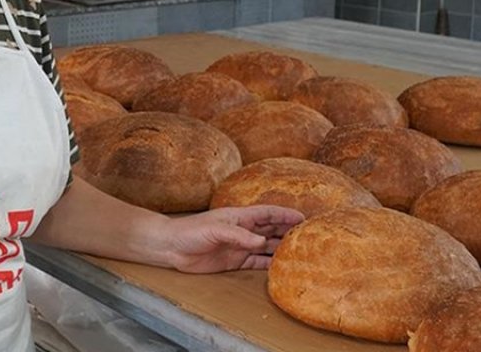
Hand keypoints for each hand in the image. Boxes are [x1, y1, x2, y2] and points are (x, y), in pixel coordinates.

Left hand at [161, 205, 304, 273]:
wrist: (171, 248)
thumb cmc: (190, 231)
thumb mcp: (215, 230)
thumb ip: (238, 235)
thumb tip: (261, 242)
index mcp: (239, 217)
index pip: (268, 213)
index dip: (285, 214)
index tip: (303, 217)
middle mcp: (243, 231)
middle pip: (271, 230)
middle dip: (289, 231)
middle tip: (309, 236)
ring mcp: (240, 246)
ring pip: (267, 247)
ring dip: (282, 248)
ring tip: (301, 252)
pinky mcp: (234, 261)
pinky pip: (257, 262)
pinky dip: (269, 264)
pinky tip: (282, 268)